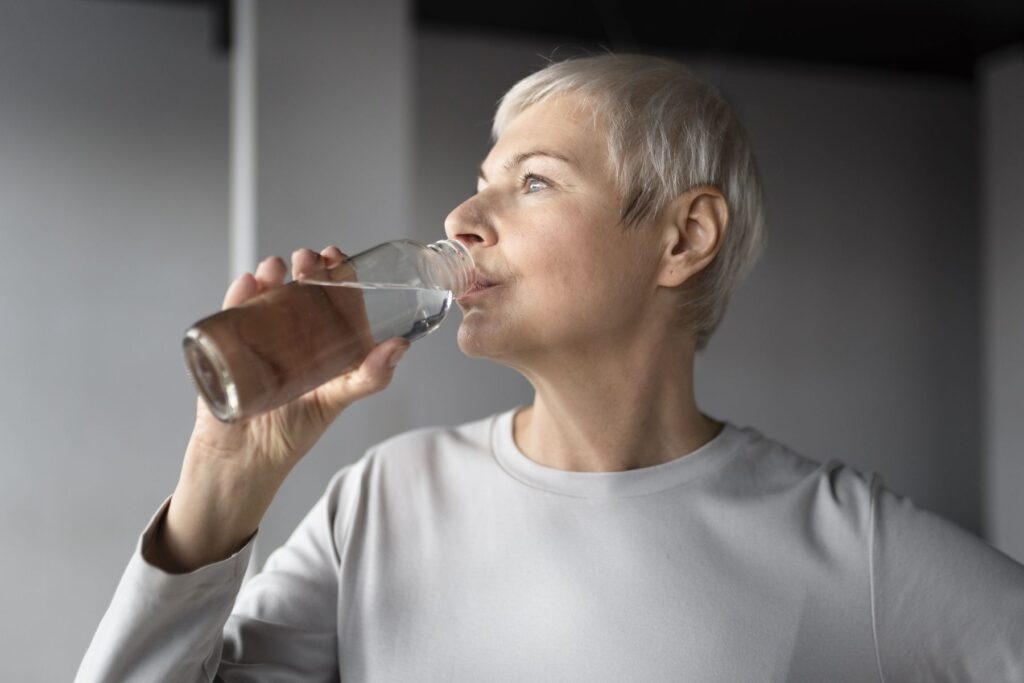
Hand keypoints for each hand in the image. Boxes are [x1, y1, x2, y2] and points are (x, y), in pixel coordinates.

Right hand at [189, 245, 409, 474]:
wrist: (246, 461)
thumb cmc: (294, 431)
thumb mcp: (338, 398)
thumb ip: (369, 376)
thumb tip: (400, 345)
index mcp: (320, 339)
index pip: (330, 295)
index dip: (334, 272)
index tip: (337, 257)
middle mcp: (289, 333)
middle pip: (298, 287)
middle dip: (304, 267)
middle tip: (307, 262)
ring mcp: (257, 337)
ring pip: (263, 293)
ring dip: (269, 273)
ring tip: (276, 269)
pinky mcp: (225, 347)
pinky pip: (230, 313)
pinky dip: (238, 294)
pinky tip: (247, 284)